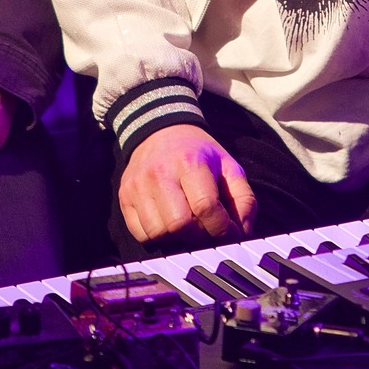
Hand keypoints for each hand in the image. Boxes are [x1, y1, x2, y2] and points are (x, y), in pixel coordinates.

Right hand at [119, 125, 256, 245]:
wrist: (160, 131)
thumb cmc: (197, 152)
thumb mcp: (228, 165)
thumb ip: (243, 199)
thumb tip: (243, 232)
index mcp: (190, 162)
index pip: (206, 208)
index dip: (222, 229)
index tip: (231, 234)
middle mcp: (160, 173)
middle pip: (180, 225)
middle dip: (199, 236)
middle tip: (208, 232)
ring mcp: (138, 186)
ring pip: (158, 232)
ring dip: (177, 238)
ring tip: (188, 226)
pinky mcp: (125, 196)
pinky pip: (140, 233)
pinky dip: (157, 236)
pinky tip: (168, 223)